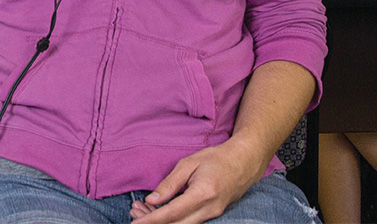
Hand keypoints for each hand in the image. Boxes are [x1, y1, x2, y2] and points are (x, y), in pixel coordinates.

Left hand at [130, 138, 267, 223]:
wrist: (244, 162)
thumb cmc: (216, 159)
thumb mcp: (189, 164)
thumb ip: (170, 183)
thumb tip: (151, 200)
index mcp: (202, 194)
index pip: (172, 213)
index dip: (151, 219)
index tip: (135, 222)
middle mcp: (209, 209)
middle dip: (152, 223)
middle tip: (133, 212)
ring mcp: (213, 214)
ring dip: (161, 222)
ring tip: (140, 210)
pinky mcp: (212, 215)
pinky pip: (189, 222)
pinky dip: (172, 219)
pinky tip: (158, 210)